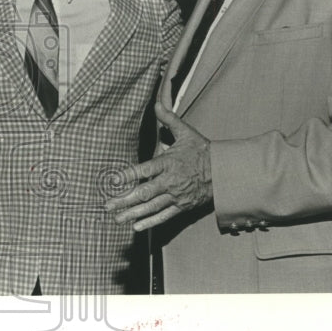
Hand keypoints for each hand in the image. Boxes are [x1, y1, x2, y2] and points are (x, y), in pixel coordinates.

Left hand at [105, 104, 213, 230]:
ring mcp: (176, 195)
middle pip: (145, 193)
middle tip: (107, 205)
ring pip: (152, 207)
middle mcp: (170, 181)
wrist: (224, 172)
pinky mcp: (182, 206)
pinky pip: (164, 215)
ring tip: (116, 218)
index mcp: (168, 162)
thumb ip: (169, 119)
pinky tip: (136, 226)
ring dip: (133, 213)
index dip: (128, 175)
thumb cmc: (202, 151)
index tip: (113, 180)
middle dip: (124, 200)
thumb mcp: (186, 132)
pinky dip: (150, 222)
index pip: (145, 170)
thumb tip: (156, 104)